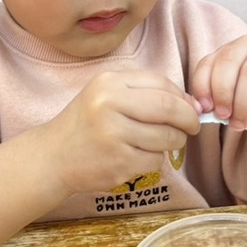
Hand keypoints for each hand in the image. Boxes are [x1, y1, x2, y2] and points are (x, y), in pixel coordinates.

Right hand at [42, 70, 200, 194]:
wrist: (53, 156)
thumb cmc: (87, 124)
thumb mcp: (108, 96)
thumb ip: (146, 93)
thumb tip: (192, 104)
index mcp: (109, 83)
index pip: (161, 83)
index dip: (183, 97)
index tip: (190, 108)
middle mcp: (110, 105)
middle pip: (169, 108)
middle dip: (189, 119)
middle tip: (193, 127)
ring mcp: (114, 135)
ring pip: (167, 137)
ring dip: (174, 142)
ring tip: (160, 143)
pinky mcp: (118, 163)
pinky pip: (155, 160)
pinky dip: (155, 160)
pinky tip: (137, 157)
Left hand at [191, 35, 246, 131]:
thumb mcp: (229, 98)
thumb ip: (214, 99)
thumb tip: (200, 108)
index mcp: (228, 50)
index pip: (208, 63)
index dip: (202, 86)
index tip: (205, 109)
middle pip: (228, 63)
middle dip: (223, 93)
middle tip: (223, 117)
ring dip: (242, 104)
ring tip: (240, 123)